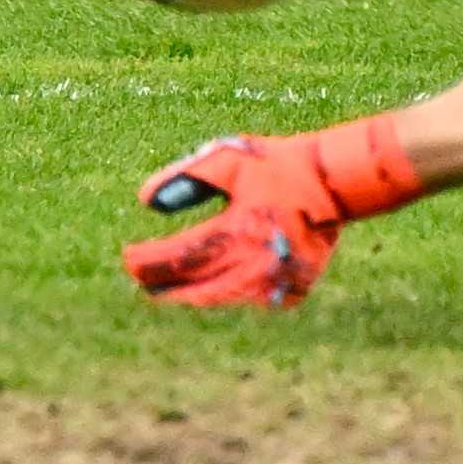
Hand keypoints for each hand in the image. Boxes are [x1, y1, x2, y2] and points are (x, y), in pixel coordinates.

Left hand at [124, 124, 420, 308]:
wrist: (333, 183)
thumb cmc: (275, 166)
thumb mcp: (228, 159)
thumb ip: (186, 177)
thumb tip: (145, 201)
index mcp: (239, 228)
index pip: (182, 256)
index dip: (151, 262)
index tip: (129, 260)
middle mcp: (256, 262)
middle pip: (197, 287)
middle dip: (165, 285)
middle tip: (142, 281)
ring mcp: (276, 283)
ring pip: (220, 302)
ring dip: (190, 298)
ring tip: (166, 292)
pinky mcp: (291, 293)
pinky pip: (247, 305)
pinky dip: (224, 300)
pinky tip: (205, 292)